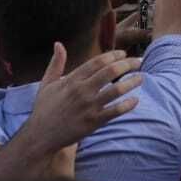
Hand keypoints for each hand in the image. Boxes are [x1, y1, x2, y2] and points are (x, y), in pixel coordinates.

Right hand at [19, 45, 142, 174]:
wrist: (39, 137)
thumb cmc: (44, 109)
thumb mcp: (46, 84)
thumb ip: (55, 63)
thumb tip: (58, 44)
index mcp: (72, 80)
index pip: (98, 62)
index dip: (114, 55)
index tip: (123, 54)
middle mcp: (81, 91)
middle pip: (111, 71)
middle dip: (128, 64)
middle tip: (138, 62)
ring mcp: (88, 107)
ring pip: (117, 90)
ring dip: (132, 82)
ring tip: (141, 78)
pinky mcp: (93, 122)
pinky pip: (116, 111)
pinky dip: (128, 104)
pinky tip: (135, 100)